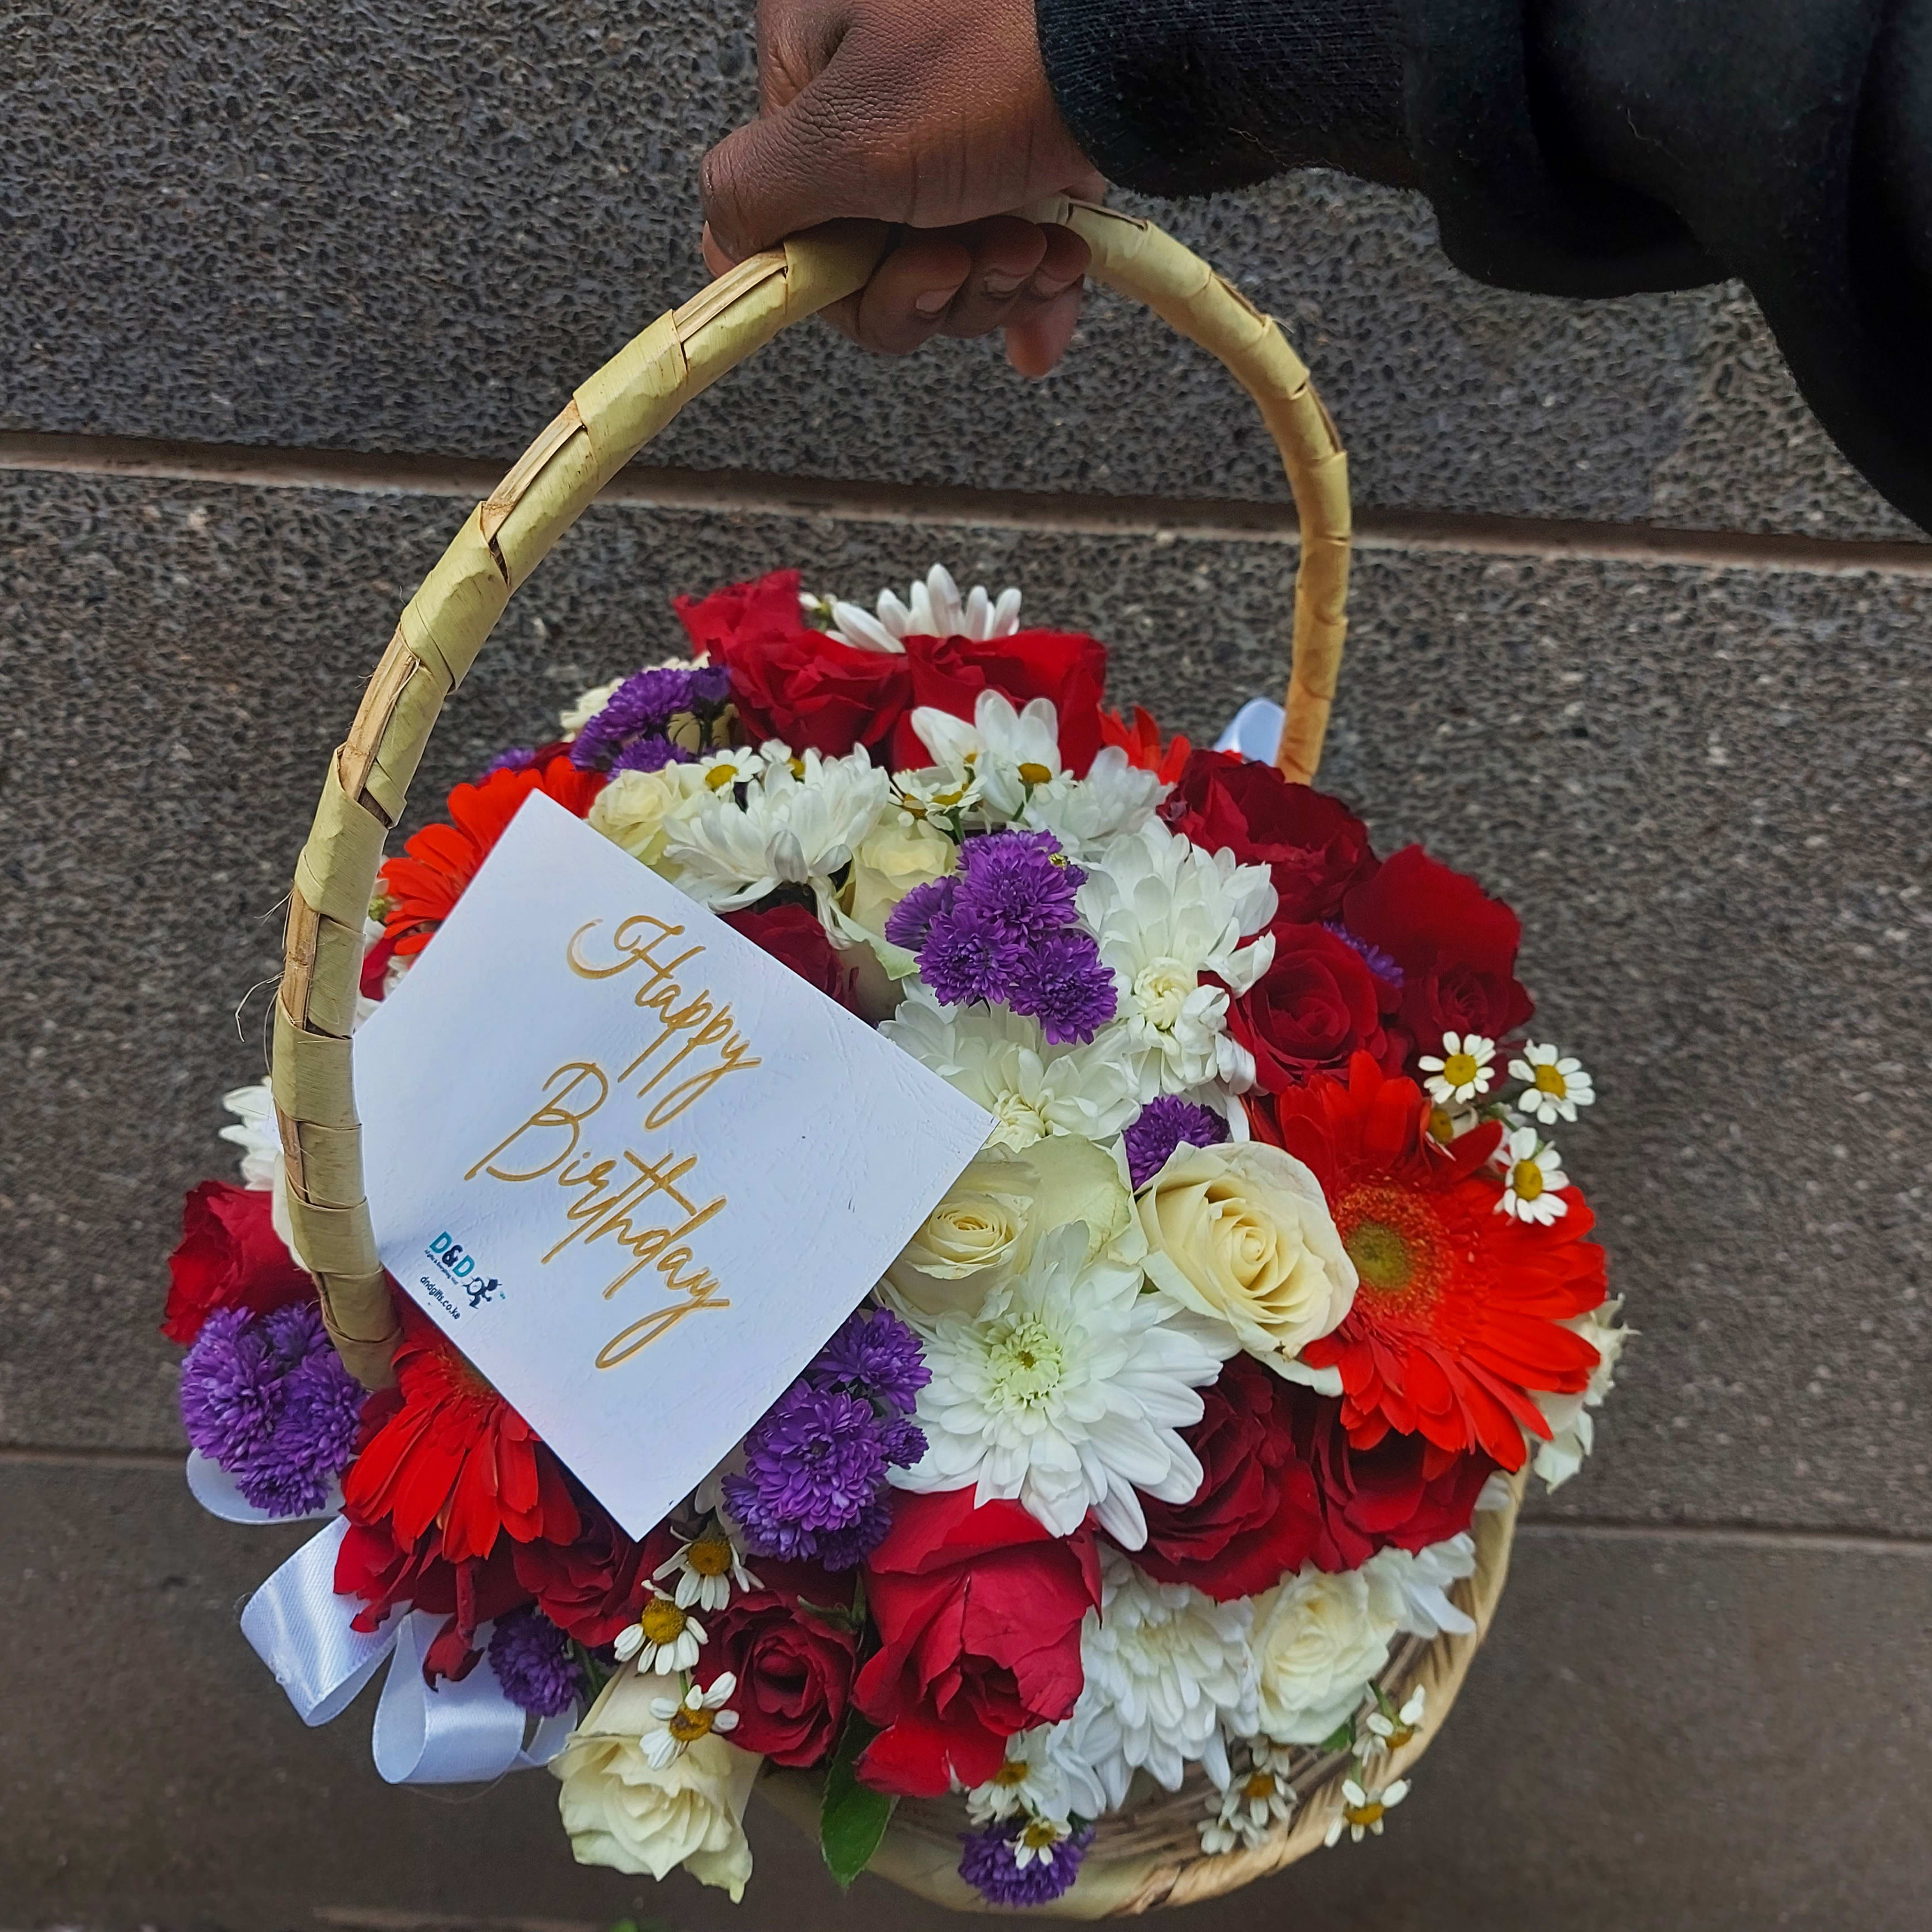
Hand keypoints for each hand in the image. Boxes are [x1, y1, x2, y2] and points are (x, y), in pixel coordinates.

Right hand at [699, 0, 1106, 375]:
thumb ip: (758, 195)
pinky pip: (1008, 253)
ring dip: (992, 286)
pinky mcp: (1028, 153)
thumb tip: (723, 246)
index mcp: (811, 63)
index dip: (838, 278)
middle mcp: (876, 93)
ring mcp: (956, 125)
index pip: (785, 220)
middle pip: (867, 258)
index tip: (894, 268)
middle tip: (974, 258)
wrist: (1151, 36)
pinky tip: (1064, 280)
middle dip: (929, 286)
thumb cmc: (1000, 57)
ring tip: (1039, 250)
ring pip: (942, 265)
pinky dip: (1033, 287)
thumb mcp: (847, 137)